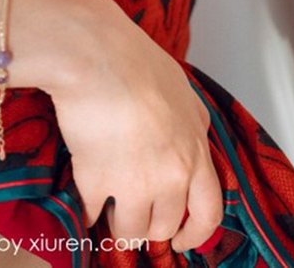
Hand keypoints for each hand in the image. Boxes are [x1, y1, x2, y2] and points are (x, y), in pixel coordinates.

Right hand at [49, 0, 222, 252]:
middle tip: (136, 217)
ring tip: (108, 210)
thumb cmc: (134, 59)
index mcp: (194, 148)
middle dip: (151, 227)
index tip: (181, 240)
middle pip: (166, 225)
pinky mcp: (98, 184)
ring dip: (120, 224)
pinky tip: (83, 202)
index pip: (209, 210)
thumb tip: (188, 133)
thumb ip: (189, 120)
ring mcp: (136, 183)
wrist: (95, 52)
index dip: (196, 233)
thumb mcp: (180, 88)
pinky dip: (88, 212)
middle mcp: (172, 173)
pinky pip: (93, 215)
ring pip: (131, 231)